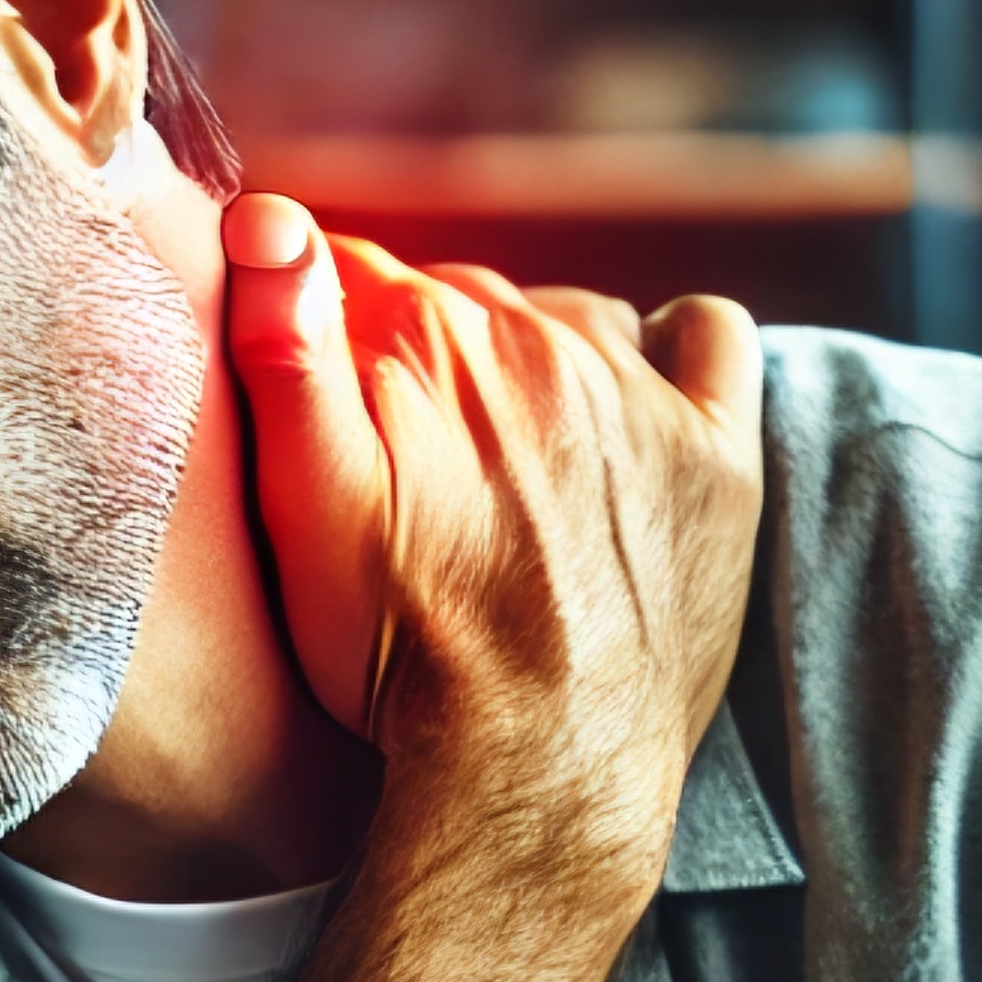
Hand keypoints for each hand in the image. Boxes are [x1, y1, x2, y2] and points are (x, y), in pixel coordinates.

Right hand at [222, 198, 763, 910]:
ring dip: (534, 364)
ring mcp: (638, 394)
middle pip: (465, 302)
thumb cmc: (400, 658)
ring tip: (503, 468)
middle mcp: (539, 341)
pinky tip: (632, 411)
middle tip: (406, 473)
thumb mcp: (304, 508)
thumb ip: (281, 349)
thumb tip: (266, 214)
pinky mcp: (715, 454)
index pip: (357, 274)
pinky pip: (707, 337)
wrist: (532, 767)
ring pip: (571, 319)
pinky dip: (669, 352)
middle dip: (425, 360)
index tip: (323, 406)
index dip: (327, 333)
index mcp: (427, 338)